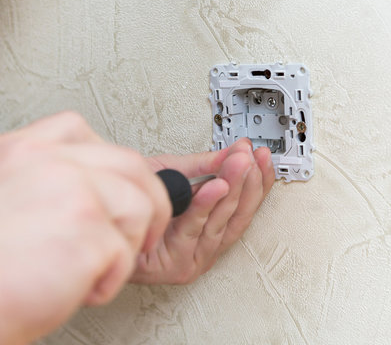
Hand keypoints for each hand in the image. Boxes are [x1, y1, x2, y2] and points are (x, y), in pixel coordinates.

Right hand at [0, 112, 170, 344]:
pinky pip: (125, 254)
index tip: (119, 189)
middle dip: (152, 201)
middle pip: (131, 164)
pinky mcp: (86, 229)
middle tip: (145, 233)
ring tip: (92, 269)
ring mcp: (71, 191)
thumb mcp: (8, 200)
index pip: (81, 132)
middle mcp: (49, 162)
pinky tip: (74, 289)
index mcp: (24, 151)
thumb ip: (45, 183)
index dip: (113, 165)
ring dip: (128, 245)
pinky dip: (109, 281)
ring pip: (139, 207)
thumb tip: (100, 188)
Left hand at [131, 138, 274, 283]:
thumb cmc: (132, 202)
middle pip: (238, 214)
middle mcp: (206, 245)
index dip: (258, 181)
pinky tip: (216, 187)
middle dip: (249, 181)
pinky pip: (195, 229)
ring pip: (222, 221)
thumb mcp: (173, 174)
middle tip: (253, 158)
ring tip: (241, 165)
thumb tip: (234, 153)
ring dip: (235, 188)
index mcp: (209, 227)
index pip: (244, 205)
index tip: (262, 159)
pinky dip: (206, 206)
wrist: (101, 219)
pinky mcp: (179, 264)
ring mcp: (195, 257)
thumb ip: (204, 166)